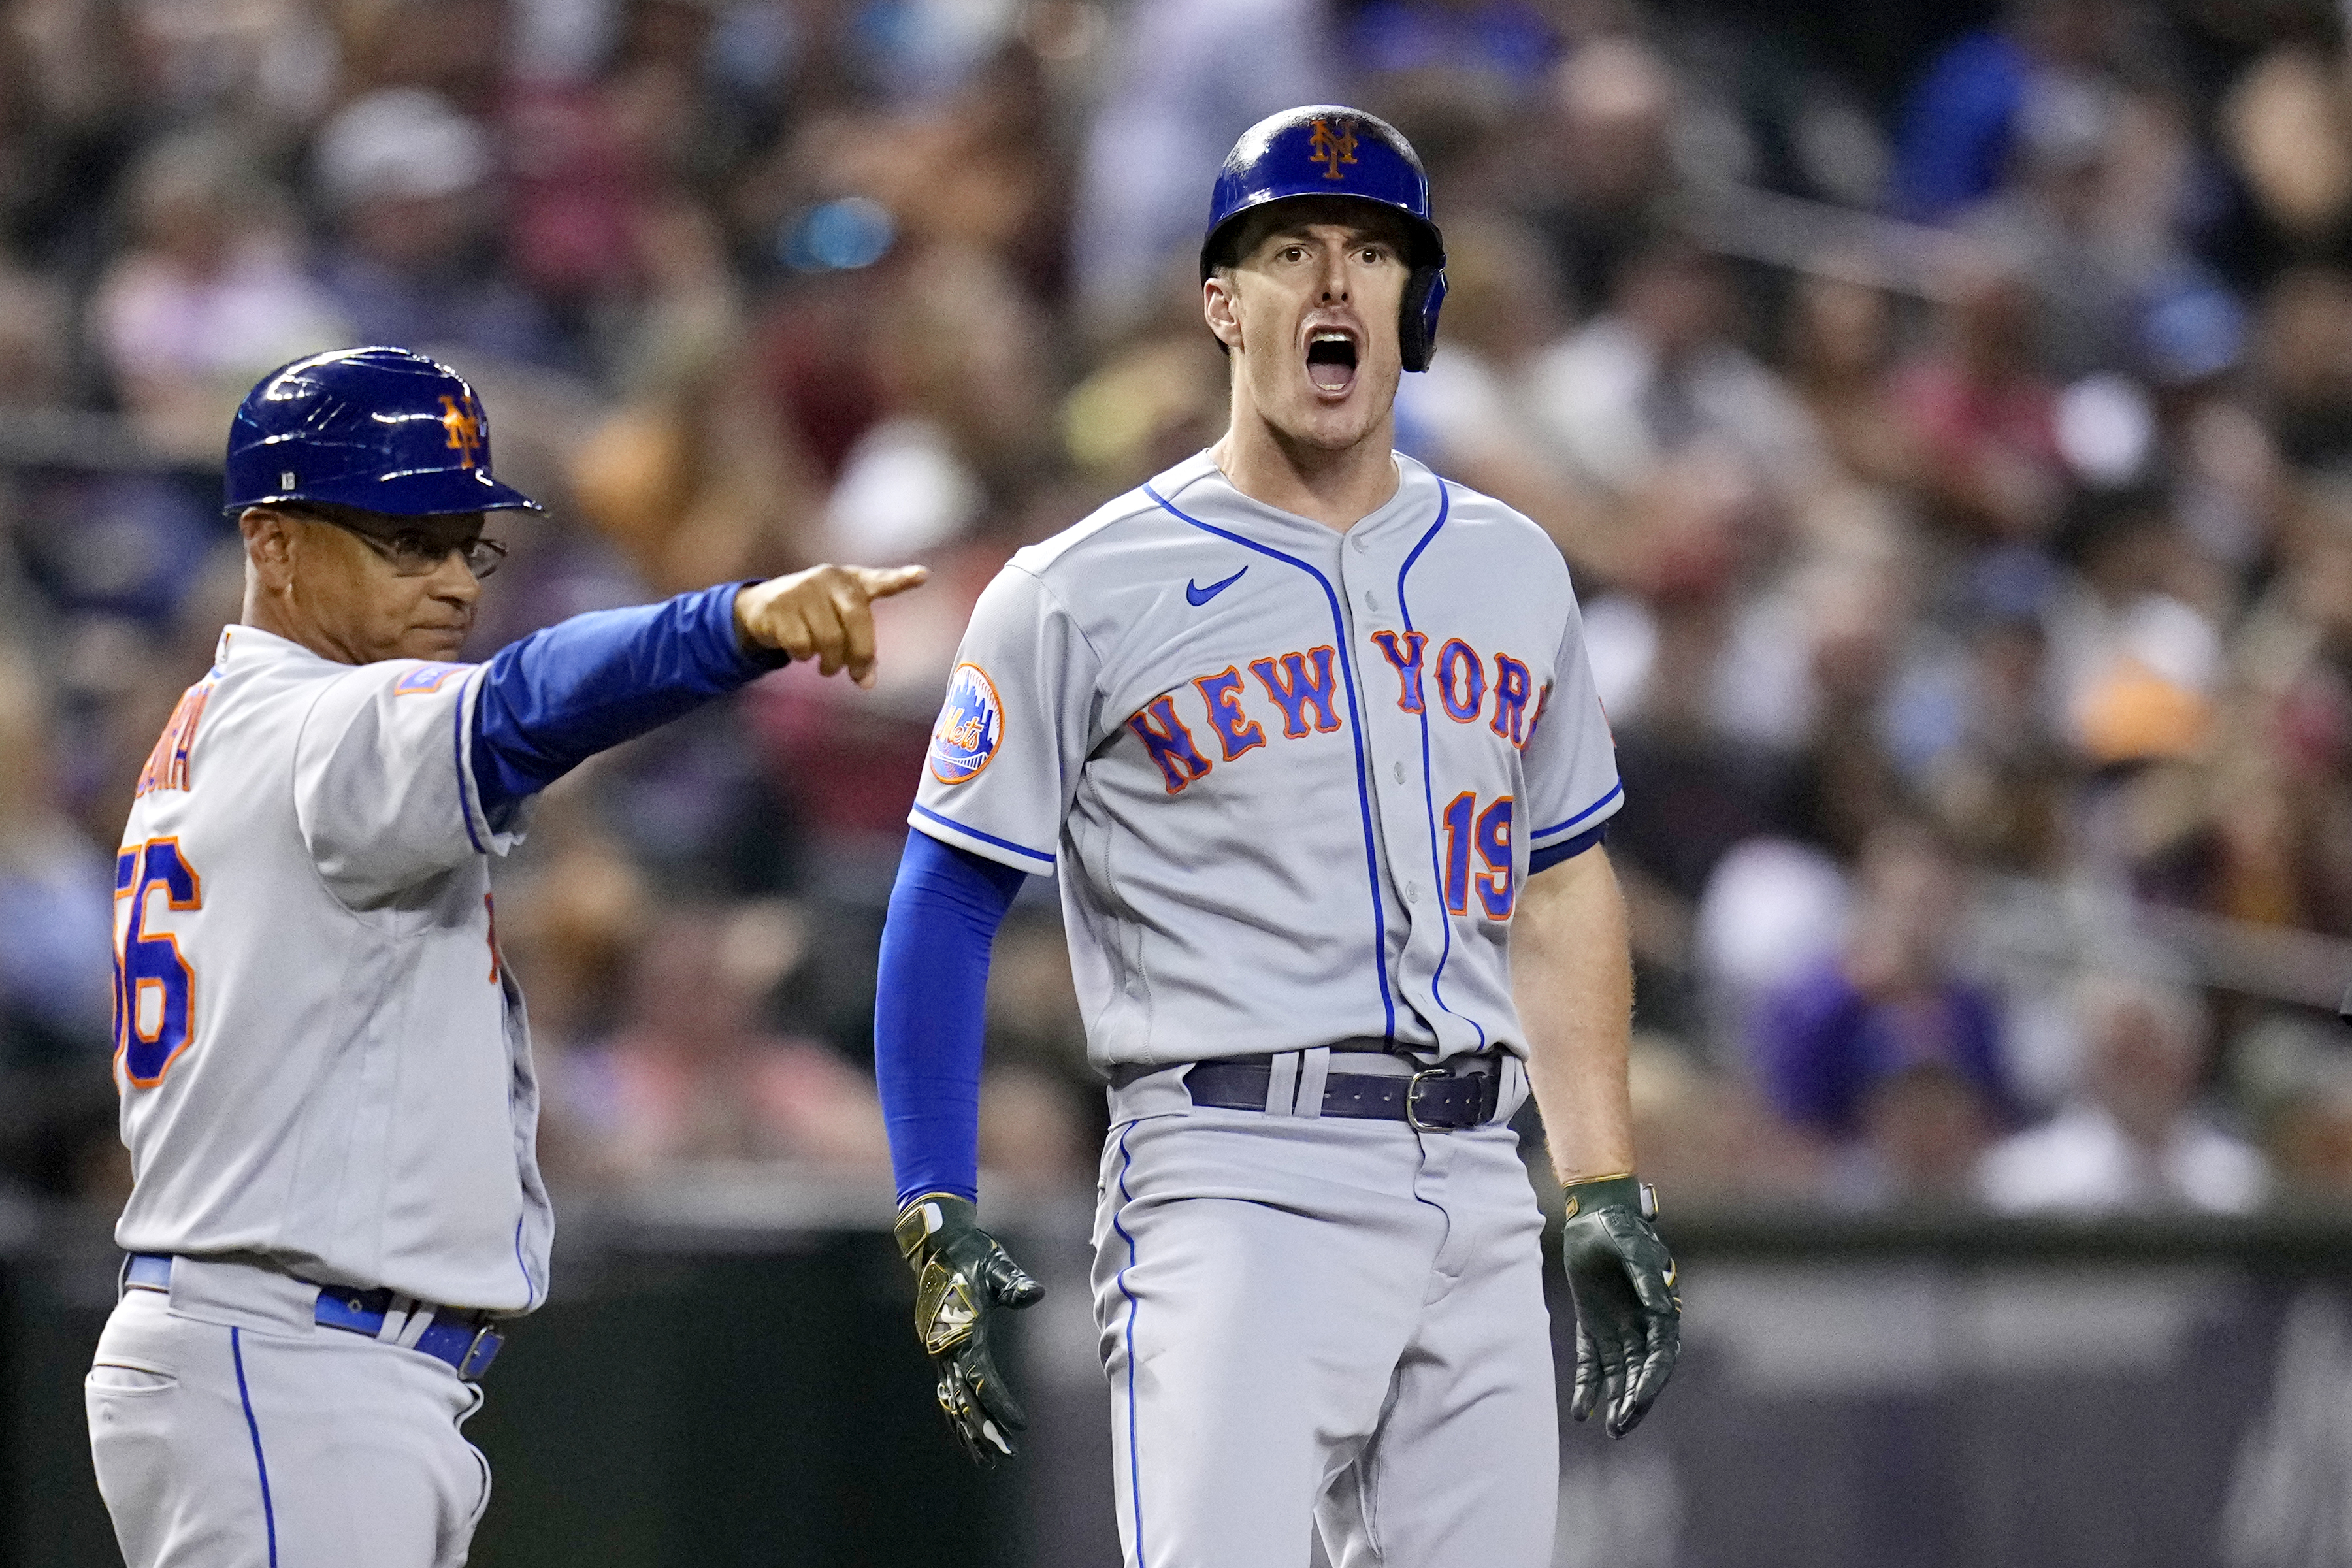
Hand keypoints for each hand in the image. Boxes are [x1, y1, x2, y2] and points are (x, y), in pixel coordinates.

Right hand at [734, 563, 927, 687]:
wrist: (760, 608)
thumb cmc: (811, 616)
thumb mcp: (837, 622)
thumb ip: (858, 646)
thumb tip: (866, 682)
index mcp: (850, 581)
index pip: (879, 580)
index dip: (900, 579)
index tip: (923, 576)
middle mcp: (829, 578)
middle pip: (857, 619)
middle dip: (860, 654)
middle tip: (857, 675)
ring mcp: (803, 589)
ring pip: (828, 638)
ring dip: (829, 662)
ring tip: (825, 666)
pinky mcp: (779, 605)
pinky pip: (801, 644)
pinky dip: (802, 656)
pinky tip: (799, 651)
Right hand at [893, 1192, 1044, 1463]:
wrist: (938, 1244)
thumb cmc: (973, 1254)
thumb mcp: (997, 1264)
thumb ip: (1014, 1282)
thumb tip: (1035, 1293)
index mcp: (961, 1330)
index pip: (981, 1378)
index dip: (1000, 1403)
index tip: (1019, 1425)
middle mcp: (945, 1346)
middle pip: (964, 1398)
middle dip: (984, 1429)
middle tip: (1007, 1456)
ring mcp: (938, 1349)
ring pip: (951, 1400)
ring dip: (968, 1429)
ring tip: (987, 1459)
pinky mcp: (938, 1348)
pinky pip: (946, 1389)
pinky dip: (956, 1414)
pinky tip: (966, 1433)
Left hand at [1560, 1173, 1680, 1436]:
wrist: (1591, 1215)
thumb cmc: (1618, 1227)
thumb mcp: (1630, 1247)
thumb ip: (1645, 1276)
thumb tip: (1663, 1309)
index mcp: (1659, 1311)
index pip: (1660, 1357)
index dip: (1650, 1381)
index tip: (1636, 1401)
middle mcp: (1641, 1326)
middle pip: (1642, 1374)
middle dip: (1635, 1402)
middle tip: (1620, 1427)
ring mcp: (1617, 1329)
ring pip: (1620, 1375)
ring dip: (1616, 1402)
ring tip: (1610, 1430)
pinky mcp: (1592, 1327)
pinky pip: (1591, 1363)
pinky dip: (1587, 1387)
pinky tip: (1579, 1412)